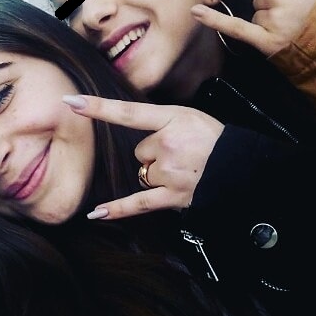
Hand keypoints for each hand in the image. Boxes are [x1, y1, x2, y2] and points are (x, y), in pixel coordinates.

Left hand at [63, 95, 224, 219]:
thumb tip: (139, 132)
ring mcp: (169, 172)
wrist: (244, 166)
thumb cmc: (217, 140)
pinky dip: (118, 209)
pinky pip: (139, 203)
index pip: (129, 112)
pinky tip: (96, 213)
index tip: (70, 102)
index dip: (99, 108)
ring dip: (157, 174)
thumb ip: (163, 120)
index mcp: (173, 118)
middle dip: (156, 154)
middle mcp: (168, 144)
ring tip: (185, 171)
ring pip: (143, 173)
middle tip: (184, 154)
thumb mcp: (192, 116)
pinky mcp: (173, 196)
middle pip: (140, 151)